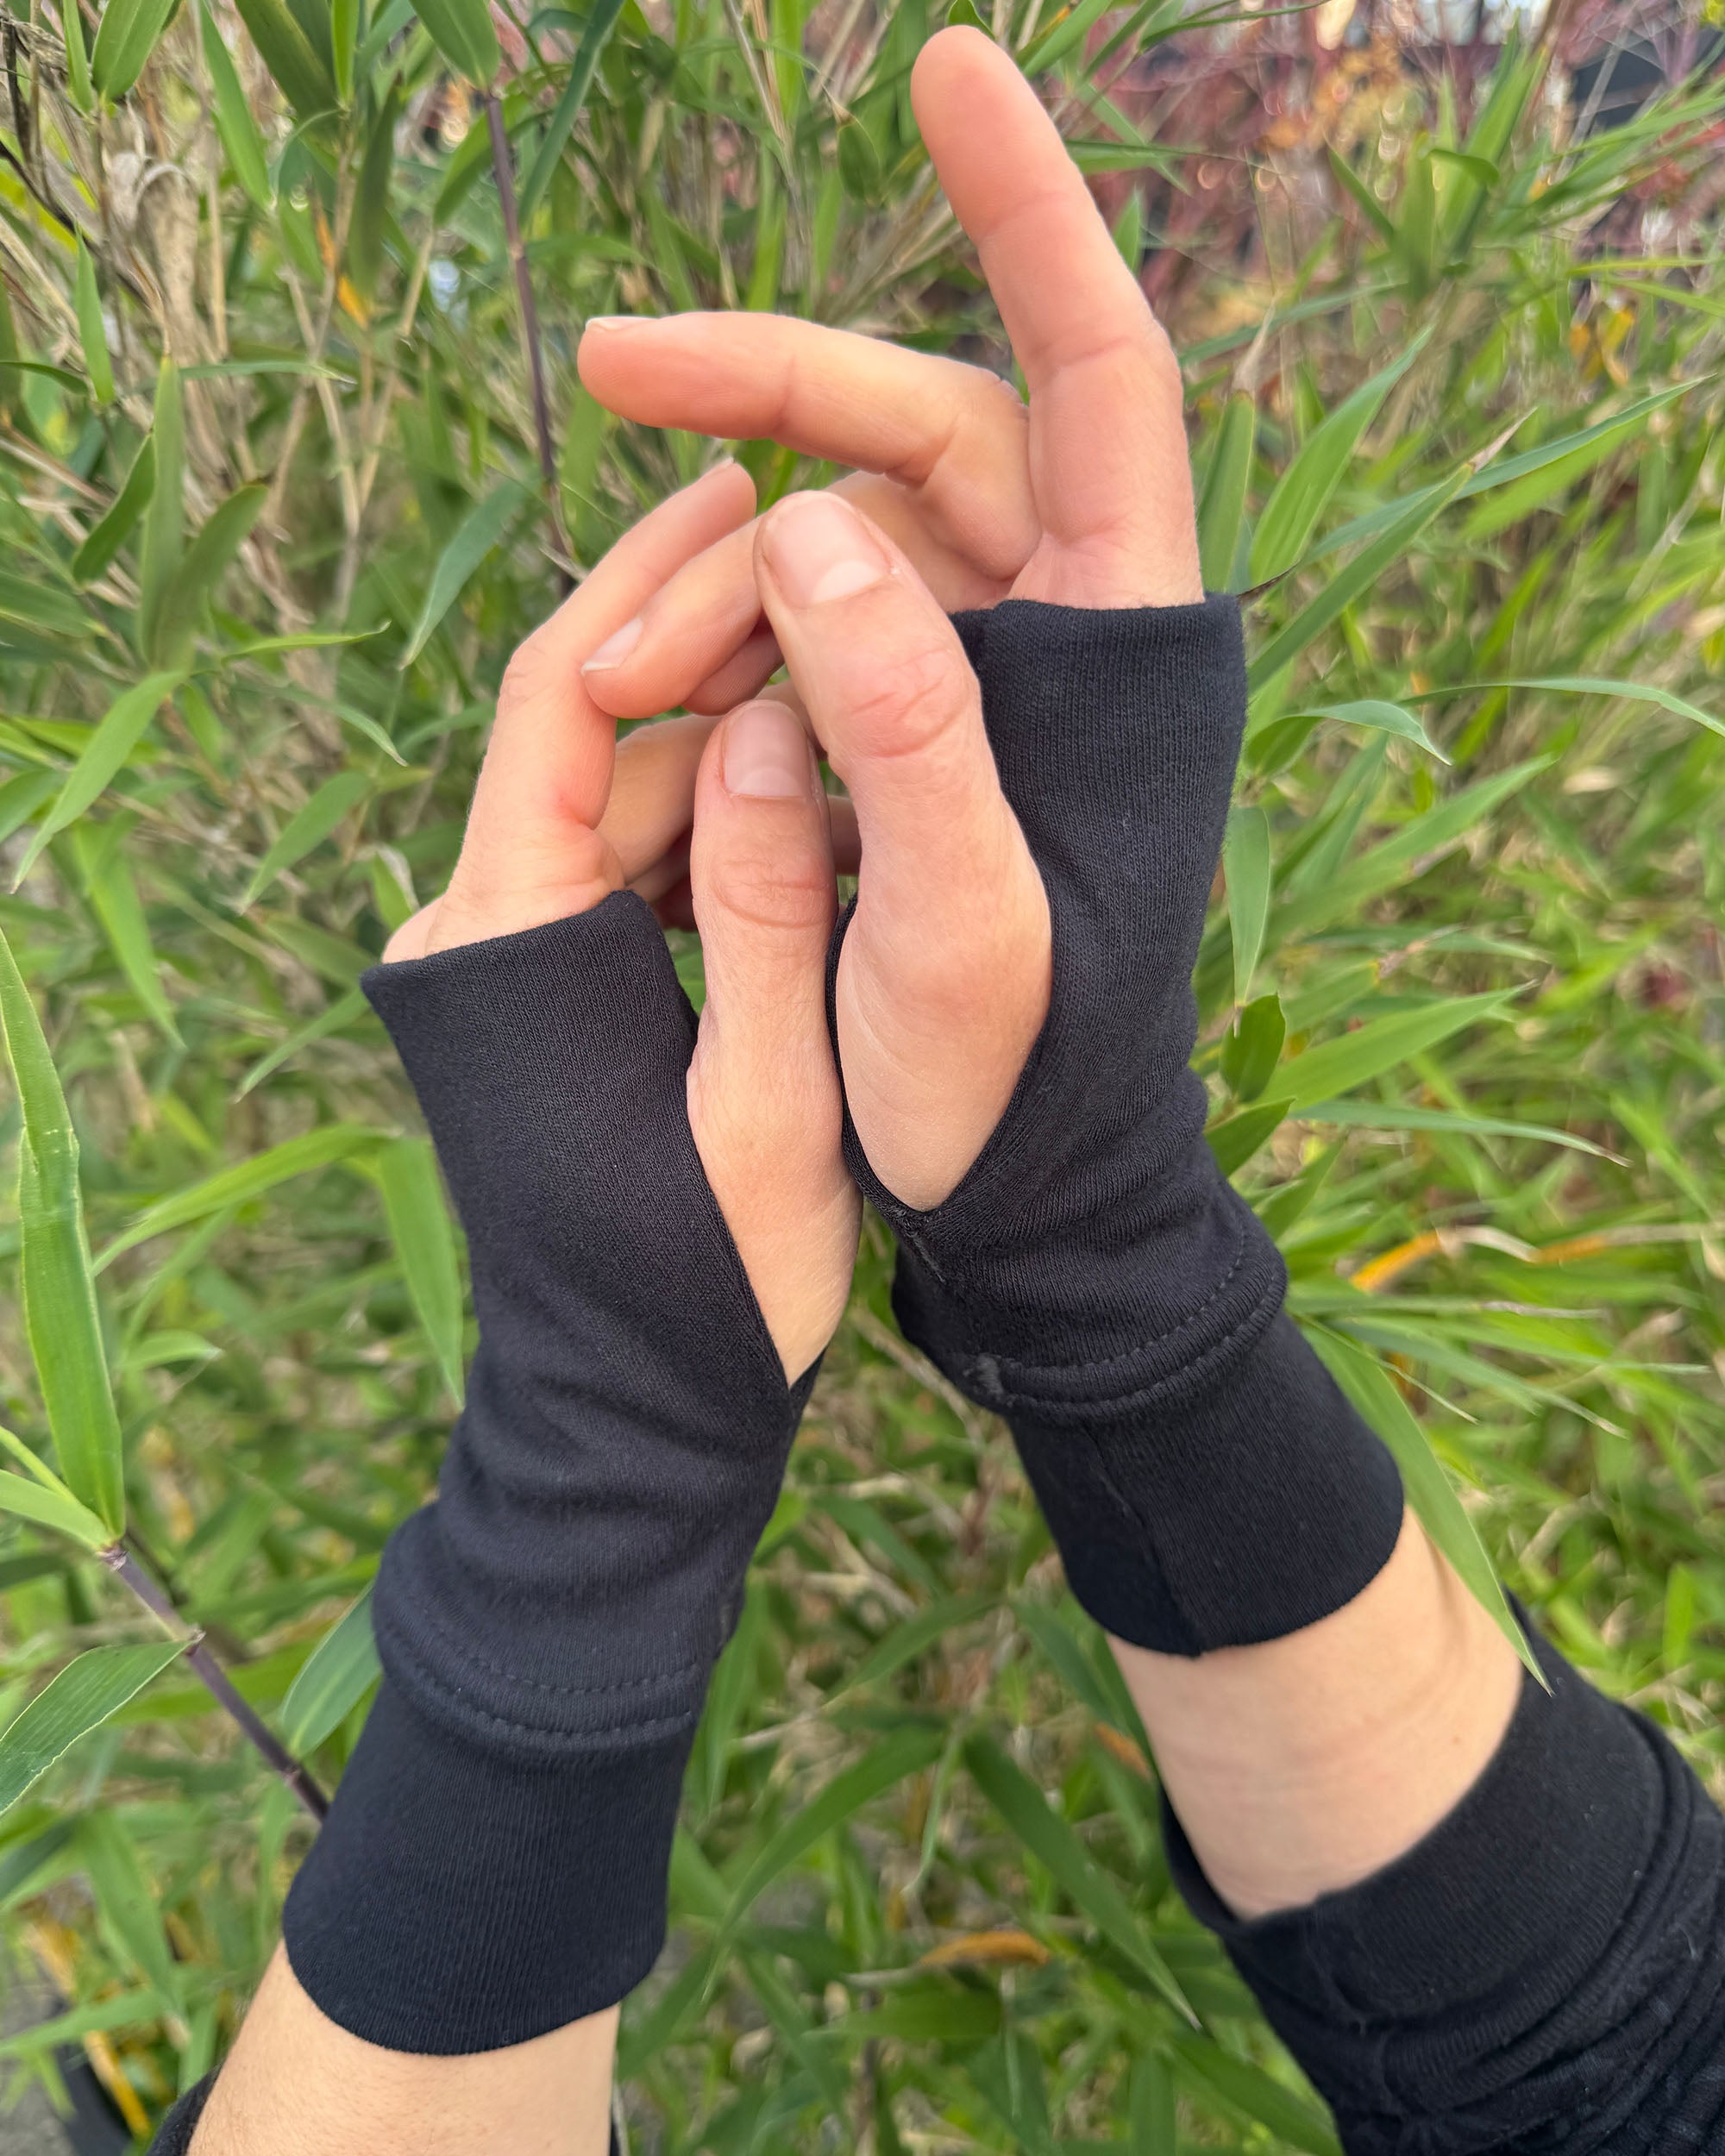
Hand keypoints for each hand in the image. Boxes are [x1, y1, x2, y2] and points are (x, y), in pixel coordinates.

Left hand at [386, 465, 857, 1376]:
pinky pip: (614, 871)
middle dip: (700, 659)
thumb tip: (773, 723)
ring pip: (608, 802)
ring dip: (716, 751)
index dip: (646, 584)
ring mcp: (494, 962)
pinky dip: (703, 836)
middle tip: (828, 574)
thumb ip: (768, 912)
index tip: (741, 482)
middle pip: (584, 739)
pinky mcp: (526, 994)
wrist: (631, 1410)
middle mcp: (471, 929)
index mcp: (505, 940)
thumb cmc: (707, 1283)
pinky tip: (801, 811)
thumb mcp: (771, 1101)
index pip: (557, 704)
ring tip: (845, 688)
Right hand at [575, 27, 1199, 1206]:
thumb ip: (909, 731)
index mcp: (1123, 643)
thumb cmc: (1021, 1085)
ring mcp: (988, 675)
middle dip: (770, 387)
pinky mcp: (918, 731)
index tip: (946, 69)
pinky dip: (725, 630)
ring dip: (717, 549)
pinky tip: (645, 667)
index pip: (1097, 370)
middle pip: (925, 430)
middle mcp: (1065, 628)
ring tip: (606, 648)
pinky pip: (811, 626)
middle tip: (604, 365)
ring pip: (846, 530)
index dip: (1032, 212)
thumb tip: (808, 521)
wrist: (1021, 1197)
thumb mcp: (961, 928)